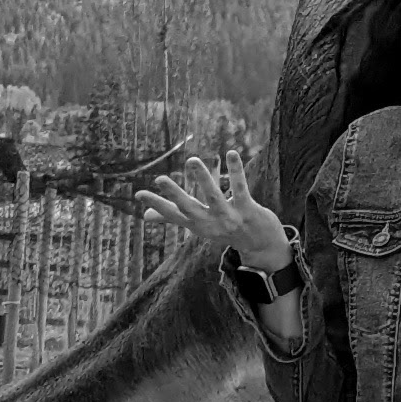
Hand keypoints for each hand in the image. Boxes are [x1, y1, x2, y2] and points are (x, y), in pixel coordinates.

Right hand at [152, 149, 293, 279]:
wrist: (261, 247)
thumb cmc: (225, 231)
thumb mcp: (199, 226)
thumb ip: (173, 217)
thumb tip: (145, 216)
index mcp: (197, 225)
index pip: (173, 215)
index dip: (156, 205)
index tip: (139, 194)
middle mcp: (211, 223)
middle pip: (189, 208)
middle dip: (174, 194)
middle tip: (159, 179)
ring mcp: (230, 217)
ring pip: (214, 197)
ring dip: (203, 179)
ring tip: (192, 160)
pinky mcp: (248, 210)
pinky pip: (240, 188)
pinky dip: (236, 171)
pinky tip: (231, 153)